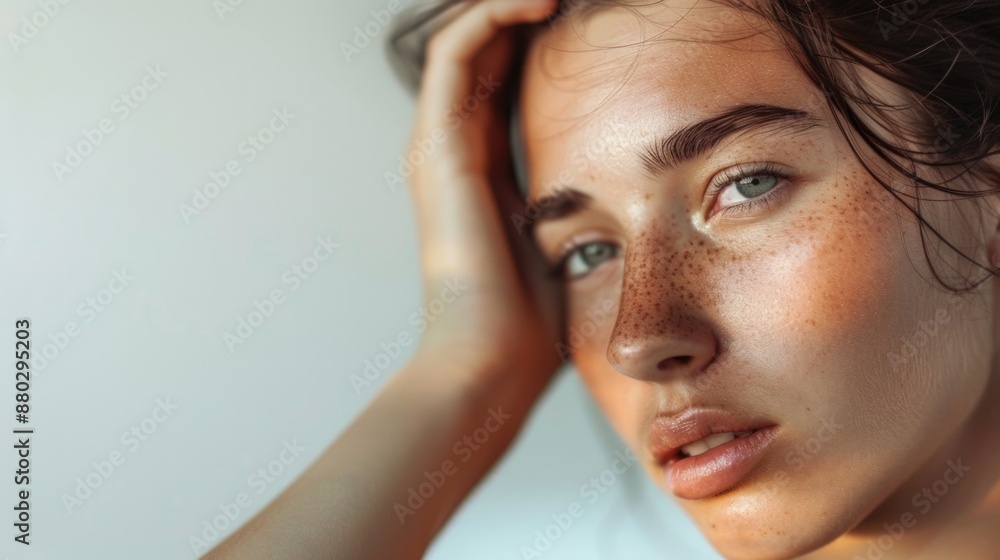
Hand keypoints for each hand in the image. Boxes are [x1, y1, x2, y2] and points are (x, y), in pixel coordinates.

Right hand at [406, 0, 563, 395]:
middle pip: (484, 48)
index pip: (507, 76)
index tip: (597, 14)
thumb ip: (579, 205)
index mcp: (486, 168)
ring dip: (509, 1)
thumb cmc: (533, 321)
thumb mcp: (567, 243)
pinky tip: (544, 1)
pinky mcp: (437, 147)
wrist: (492, 364)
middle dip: (525, 10)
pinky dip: (495, 15)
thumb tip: (629, 189)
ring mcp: (439, 145)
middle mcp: (455, 148)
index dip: (542, 38)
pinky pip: (457, 52)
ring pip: (465, 37)